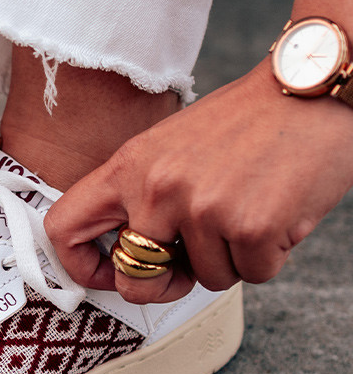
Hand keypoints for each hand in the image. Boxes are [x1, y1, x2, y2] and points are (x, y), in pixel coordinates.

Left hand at [44, 62, 352, 302]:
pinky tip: (275, 214)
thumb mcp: (168, 147)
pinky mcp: (250, 226)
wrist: (310, 88)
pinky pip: (252, 275)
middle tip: (188, 267)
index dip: (81, 266)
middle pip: (133, 279)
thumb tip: (127, 255)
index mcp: (128, 167)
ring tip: (247, 210)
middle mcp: (157, 188)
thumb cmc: (242, 122)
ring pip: (206, 279)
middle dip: (164, 285)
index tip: (110, 273)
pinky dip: (268, 256)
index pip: (63, 228)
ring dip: (230, 259)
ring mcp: (202, 208)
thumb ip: (139, 195)